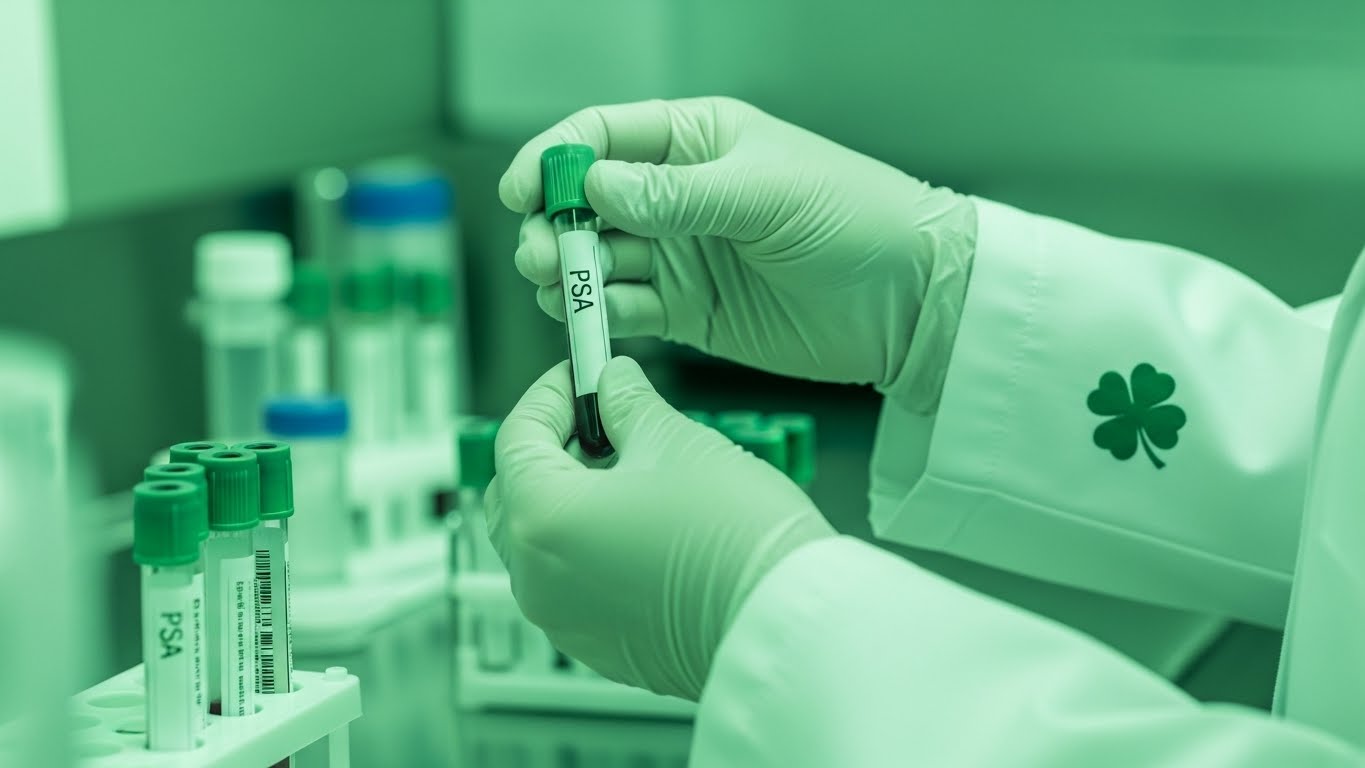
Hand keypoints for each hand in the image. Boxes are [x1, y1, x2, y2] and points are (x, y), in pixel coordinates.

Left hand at [486, 356, 834, 699]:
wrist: (783, 619)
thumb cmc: (735, 536)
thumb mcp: (675, 441)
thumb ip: (627, 403)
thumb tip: (613, 383)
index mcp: (542, 520)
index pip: (516, 437)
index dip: (550, 394)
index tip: (579, 375)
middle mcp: (538, 579)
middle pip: (515, 494)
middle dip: (550, 449)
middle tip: (599, 420)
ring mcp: (565, 620)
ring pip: (543, 544)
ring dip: (572, 500)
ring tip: (630, 470)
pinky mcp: (600, 646)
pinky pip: (574, 585)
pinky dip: (591, 548)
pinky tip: (641, 523)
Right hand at [500, 97, 976, 408]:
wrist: (911, 301)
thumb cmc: (856, 218)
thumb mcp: (766, 193)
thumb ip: (676, 194)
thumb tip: (595, 186)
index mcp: (696, 139)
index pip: (600, 135)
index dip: (553, 159)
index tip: (524, 192)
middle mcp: (677, 194)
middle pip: (584, 202)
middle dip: (552, 225)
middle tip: (544, 255)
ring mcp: (680, 255)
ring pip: (596, 259)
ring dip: (567, 272)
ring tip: (559, 286)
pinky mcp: (687, 312)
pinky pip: (624, 310)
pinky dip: (598, 316)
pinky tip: (587, 320)